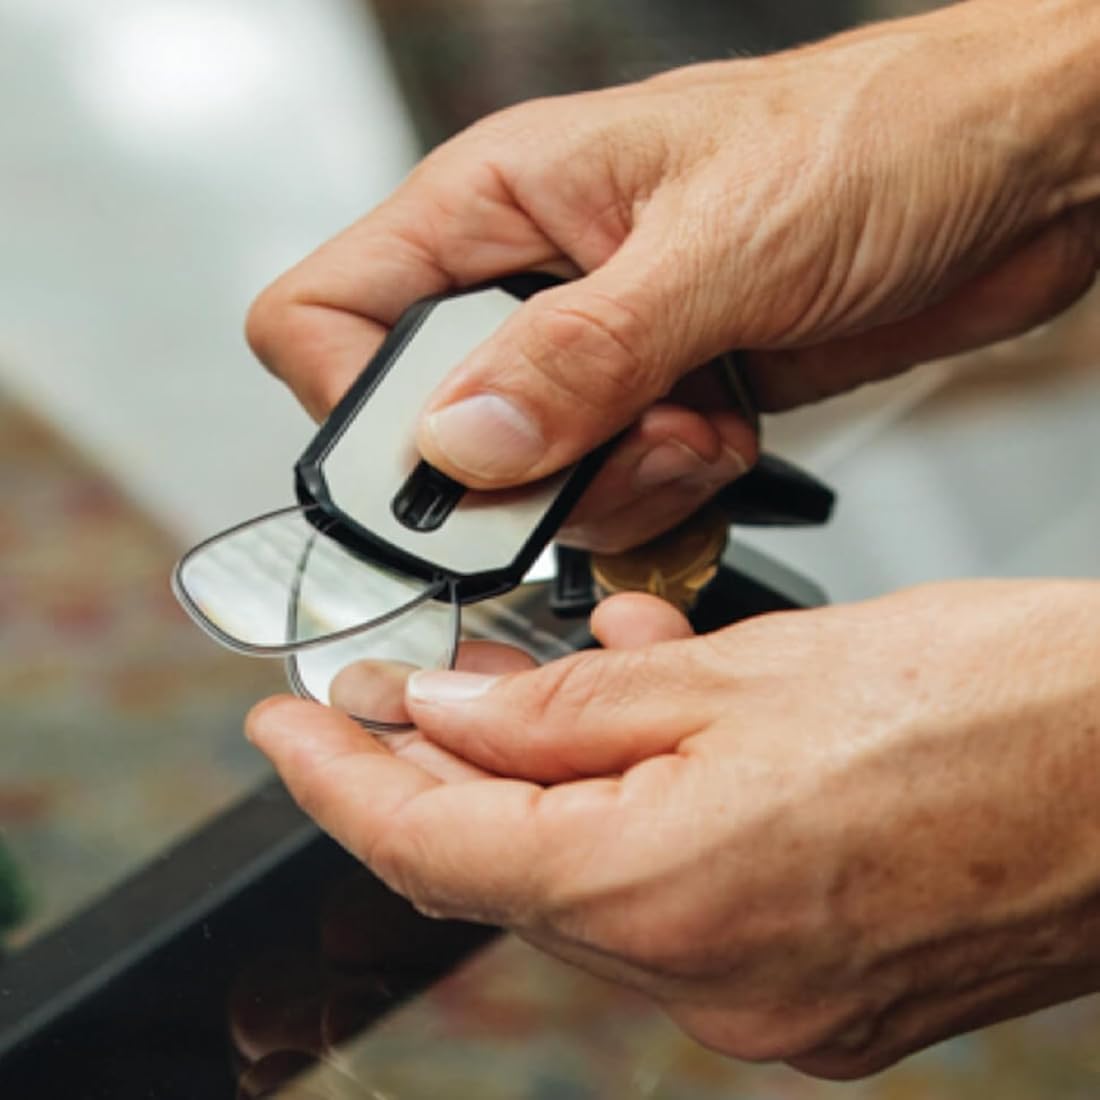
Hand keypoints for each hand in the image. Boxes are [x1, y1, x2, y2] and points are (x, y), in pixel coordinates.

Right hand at [246, 0, 1098, 550]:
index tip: (442, 462)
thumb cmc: (880, 137)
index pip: (324, 317)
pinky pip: (612, 491)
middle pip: (428, 427)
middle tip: (616, 435)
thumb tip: (460, 439)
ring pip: (526, 478)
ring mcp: (592, 352)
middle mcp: (528, 284)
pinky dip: (668, 487)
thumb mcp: (719, 244)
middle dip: (522, 469)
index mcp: (495, 204)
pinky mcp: (655, 400)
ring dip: (615, 479)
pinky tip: (727, 425)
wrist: (1011, 179)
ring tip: (700, 414)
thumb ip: (580, 353)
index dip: (352, 409)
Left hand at [247, 581, 1099, 1078]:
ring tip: (551, 683)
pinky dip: (638, 818)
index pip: (431, 846)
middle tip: (406, 688)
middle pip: (509, 869)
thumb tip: (449, 710)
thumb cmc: (992, 703)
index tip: (283, 726)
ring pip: (594, 882)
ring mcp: (767, 1003)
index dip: (336, 779)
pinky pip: (677, 902)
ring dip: (553, 785)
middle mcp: (709, 982)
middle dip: (444, 772)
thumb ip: (571, 704)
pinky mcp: (816, 995)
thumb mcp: (744, 667)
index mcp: (670, 892)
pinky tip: (654, 738)